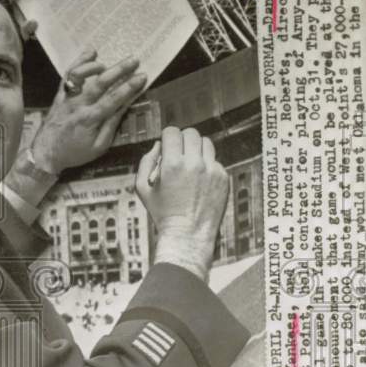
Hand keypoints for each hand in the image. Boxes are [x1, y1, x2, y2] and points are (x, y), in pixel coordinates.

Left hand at [29, 46, 146, 174]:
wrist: (45, 153)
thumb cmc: (74, 152)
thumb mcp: (98, 147)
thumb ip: (111, 125)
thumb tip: (124, 107)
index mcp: (90, 120)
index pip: (113, 100)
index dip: (129, 87)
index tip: (142, 77)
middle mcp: (78, 105)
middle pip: (99, 83)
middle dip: (118, 70)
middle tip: (134, 60)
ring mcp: (67, 98)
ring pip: (79, 76)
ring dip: (93, 65)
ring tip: (107, 62)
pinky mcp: (60, 95)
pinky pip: (68, 75)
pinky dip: (78, 62)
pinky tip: (90, 53)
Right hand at [135, 127, 229, 279]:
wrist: (188, 234)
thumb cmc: (162, 213)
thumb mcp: (142, 188)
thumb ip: (146, 162)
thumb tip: (158, 145)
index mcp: (172, 164)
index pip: (172, 132)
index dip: (167, 136)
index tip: (167, 143)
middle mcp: (194, 163)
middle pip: (191, 133)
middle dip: (182, 139)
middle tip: (178, 152)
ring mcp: (211, 170)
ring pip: (206, 143)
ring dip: (197, 148)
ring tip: (191, 162)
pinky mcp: (223, 178)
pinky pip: (215, 160)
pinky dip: (207, 165)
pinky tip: (200, 180)